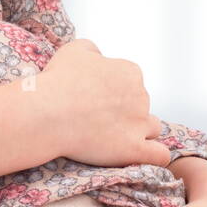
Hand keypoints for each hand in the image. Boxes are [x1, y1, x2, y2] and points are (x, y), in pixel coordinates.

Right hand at [37, 38, 171, 168]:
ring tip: (116, 139)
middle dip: (125, 112)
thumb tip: (99, 57)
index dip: (116, 92)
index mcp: (130, 72)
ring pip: (153, 128)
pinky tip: (141, 156)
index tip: (98, 100)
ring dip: (140, 132)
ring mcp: (140, 124)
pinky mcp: (135, 149)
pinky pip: (159, 155)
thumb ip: (94, 51)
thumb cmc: (57, 82)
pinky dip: (154, 156)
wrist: (46, 113)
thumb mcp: (75, 50)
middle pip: (142, 105)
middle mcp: (141, 96)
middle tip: (99, 120)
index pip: (133, 82)